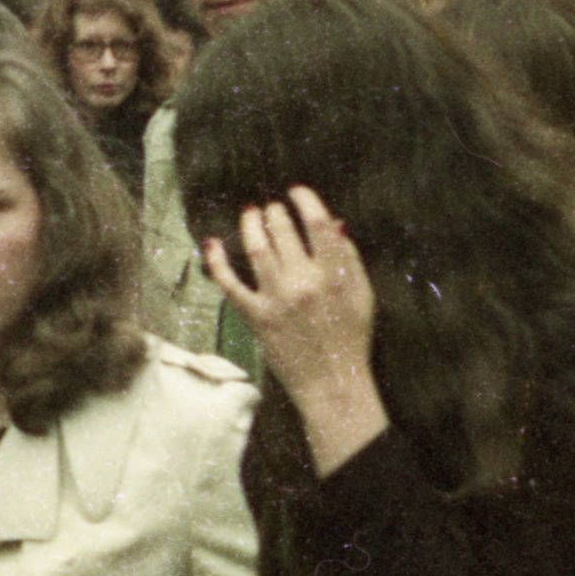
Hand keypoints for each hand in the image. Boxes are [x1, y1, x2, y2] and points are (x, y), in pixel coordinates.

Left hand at [208, 190, 386, 471]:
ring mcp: (276, 299)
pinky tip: (212, 244)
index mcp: (334, 275)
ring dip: (251, 223)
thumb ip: (349, 258)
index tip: (297, 192)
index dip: (305, 200)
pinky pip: (230, 283)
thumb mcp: (363, 295)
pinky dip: (217, 261)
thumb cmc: (352, 338)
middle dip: (276, 212)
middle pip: (283, 230)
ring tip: (251, 213)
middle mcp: (303, 282)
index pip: (317, 223)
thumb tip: (333, 223)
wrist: (332, 383)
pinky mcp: (255, 316)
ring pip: (256, 247)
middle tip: (274, 207)